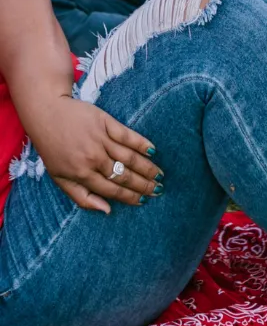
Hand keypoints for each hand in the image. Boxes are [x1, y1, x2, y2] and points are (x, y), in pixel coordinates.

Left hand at [28, 97, 161, 213]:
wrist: (47, 114)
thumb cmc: (53, 148)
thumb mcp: (59, 178)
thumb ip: (82, 197)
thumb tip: (106, 210)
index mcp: (82, 174)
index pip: (112, 189)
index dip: (130, 197)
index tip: (144, 200)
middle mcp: (93, 158)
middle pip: (124, 175)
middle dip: (144, 184)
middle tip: (158, 189)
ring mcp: (100, 140)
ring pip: (129, 157)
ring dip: (147, 167)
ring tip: (160, 174)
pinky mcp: (106, 122)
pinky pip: (128, 136)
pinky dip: (142, 143)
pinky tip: (153, 150)